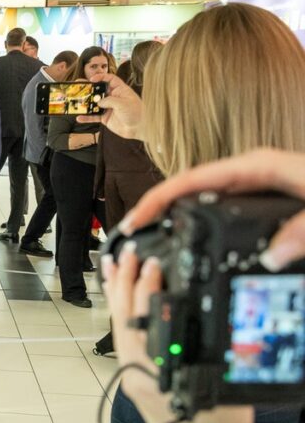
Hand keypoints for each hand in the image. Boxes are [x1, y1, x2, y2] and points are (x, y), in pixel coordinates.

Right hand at [77, 72, 143, 139]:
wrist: (139, 128)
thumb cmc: (136, 113)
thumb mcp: (123, 104)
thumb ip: (109, 101)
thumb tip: (98, 102)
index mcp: (120, 90)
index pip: (110, 79)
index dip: (101, 77)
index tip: (92, 79)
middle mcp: (113, 97)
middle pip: (99, 90)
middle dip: (89, 89)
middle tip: (78, 87)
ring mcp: (109, 108)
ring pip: (94, 104)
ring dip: (85, 103)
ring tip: (76, 102)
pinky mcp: (105, 118)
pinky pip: (94, 116)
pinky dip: (87, 117)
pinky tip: (79, 117)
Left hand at [102, 246, 251, 422]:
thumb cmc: (216, 418)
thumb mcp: (217, 373)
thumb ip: (203, 341)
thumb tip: (191, 304)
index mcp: (153, 364)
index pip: (142, 317)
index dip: (145, 287)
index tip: (151, 263)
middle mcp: (136, 365)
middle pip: (123, 315)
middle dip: (123, 280)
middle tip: (126, 251)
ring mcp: (131, 370)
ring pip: (118, 323)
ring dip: (117, 291)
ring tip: (114, 263)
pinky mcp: (133, 374)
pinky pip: (122, 335)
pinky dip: (121, 311)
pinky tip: (122, 295)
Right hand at [120, 149, 304, 270]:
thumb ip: (304, 230)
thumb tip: (271, 256)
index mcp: (261, 166)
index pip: (193, 179)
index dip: (158, 200)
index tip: (134, 221)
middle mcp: (257, 173)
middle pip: (192, 189)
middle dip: (159, 211)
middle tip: (135, 238)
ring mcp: (261, 188)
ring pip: (207, 203)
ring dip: (178, 220)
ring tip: (154, 243)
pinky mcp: (269, 204)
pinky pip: (225, 214)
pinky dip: (203, 228)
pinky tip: (197, 246)